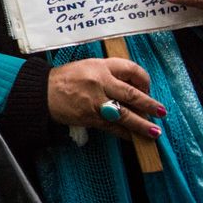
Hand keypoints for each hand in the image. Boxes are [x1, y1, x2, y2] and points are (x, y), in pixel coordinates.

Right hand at [47, 57, 163, 138]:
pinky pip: (112, 127)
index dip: (144, 80)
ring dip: (142, 124)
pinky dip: (124, 133)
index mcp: (100, 66)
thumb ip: (109, 75)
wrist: (42, 92)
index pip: (131, 69)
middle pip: (132, 94)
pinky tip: (133, 137)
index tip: (147, 88)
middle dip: (149, 105)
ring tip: (154, 131)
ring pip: (125, 114)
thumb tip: (133, 91)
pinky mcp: (90, 117)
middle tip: (161, 112)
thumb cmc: (65, 79)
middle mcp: (100, 82)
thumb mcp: (87, 67)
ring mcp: (95, 101)